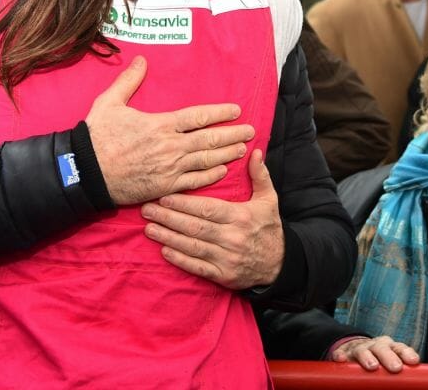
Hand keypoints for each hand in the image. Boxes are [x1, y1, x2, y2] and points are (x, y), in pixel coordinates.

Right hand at [86, 56, 254, 204]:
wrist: (85, 172)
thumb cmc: (97, 136)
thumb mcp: (110, 102)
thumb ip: (129, 81)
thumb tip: (141, 60)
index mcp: (161, 124)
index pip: (199, 116)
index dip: (220, 113)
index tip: (236, 110)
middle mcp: (171, 146)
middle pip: (210, 139)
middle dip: (233, 134)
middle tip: (250, 130)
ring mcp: (170, 168)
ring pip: (206, 160)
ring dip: (227, 154)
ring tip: (242, 148)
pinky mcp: (165, 186)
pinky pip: (194, 182)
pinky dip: (211, 176)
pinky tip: (222, 171)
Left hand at [141, 149, 284, 289]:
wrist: (280, 264)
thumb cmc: (269, 227)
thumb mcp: (269, 199)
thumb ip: (260, 175)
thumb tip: (254, 151)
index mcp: (240, 217)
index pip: (207, 209)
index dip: (183, 204)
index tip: (164, 197)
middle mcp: (232, 238)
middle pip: (195, 226)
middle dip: (168, 218)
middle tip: (147, 210)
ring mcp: (226, 258)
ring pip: (192, 246)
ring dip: (168, 237)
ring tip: (149, 228)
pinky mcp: (223, 276)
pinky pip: (197, 267)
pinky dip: (180, 260)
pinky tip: (164, 251)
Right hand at [330, 336, 419, 372]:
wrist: (353, 348)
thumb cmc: (378, 360)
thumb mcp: (390, 362)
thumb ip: (401, 373)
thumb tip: (414, 384)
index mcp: (390, 347)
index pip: (400, 348)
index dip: (407, 353)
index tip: (414, 361)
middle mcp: (375, 345)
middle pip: (382, 348)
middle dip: (389, 357)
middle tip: (396, 367)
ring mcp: (359, 348)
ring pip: (362, 350)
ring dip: (367, 357)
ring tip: (372, 366)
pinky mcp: (343, 353)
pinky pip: (341, 353)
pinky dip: (341, 356)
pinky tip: (341, 359)